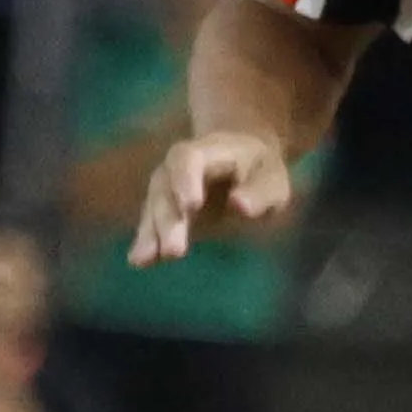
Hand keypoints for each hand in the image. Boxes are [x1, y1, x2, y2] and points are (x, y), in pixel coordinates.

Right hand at [132, 129, 290, 265]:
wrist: (242, 162)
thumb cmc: (260, 171)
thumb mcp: (272, 179)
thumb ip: (259, 192)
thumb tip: (240, 206)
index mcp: (210, 150)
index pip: (189, 158)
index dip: (186, 179)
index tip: (191, 205)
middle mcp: (180, 166)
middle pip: (166, 187)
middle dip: (168, 219)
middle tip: (174, 250)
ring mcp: (168, 186)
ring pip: (154, 206)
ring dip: (151, 233)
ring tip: (146, 259)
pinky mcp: (165, 209)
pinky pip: (151, 223)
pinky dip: (146, 242)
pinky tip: (139, 261)